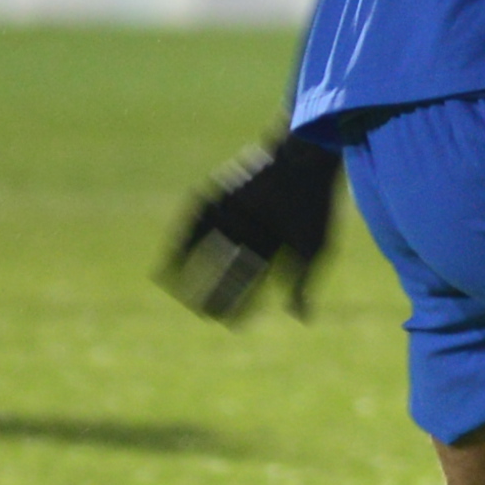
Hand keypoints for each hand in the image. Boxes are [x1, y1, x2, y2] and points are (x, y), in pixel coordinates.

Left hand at [160, 126, 341, 323]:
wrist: (303, 161)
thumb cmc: (313, 207)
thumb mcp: (312, 251)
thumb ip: (301, 284)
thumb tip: (301, 319)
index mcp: (274, 242)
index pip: (254, 278)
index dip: (243, 301)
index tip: (231, 323)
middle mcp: (251, 228)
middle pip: (228, 266)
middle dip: (216, 291)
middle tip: (204, 314)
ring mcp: (233, 212)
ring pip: (207, 246)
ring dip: (193, 270)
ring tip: (180, 293)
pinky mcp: (218, 195)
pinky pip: (195, 223)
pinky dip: (183, 242)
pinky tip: (171, 262)